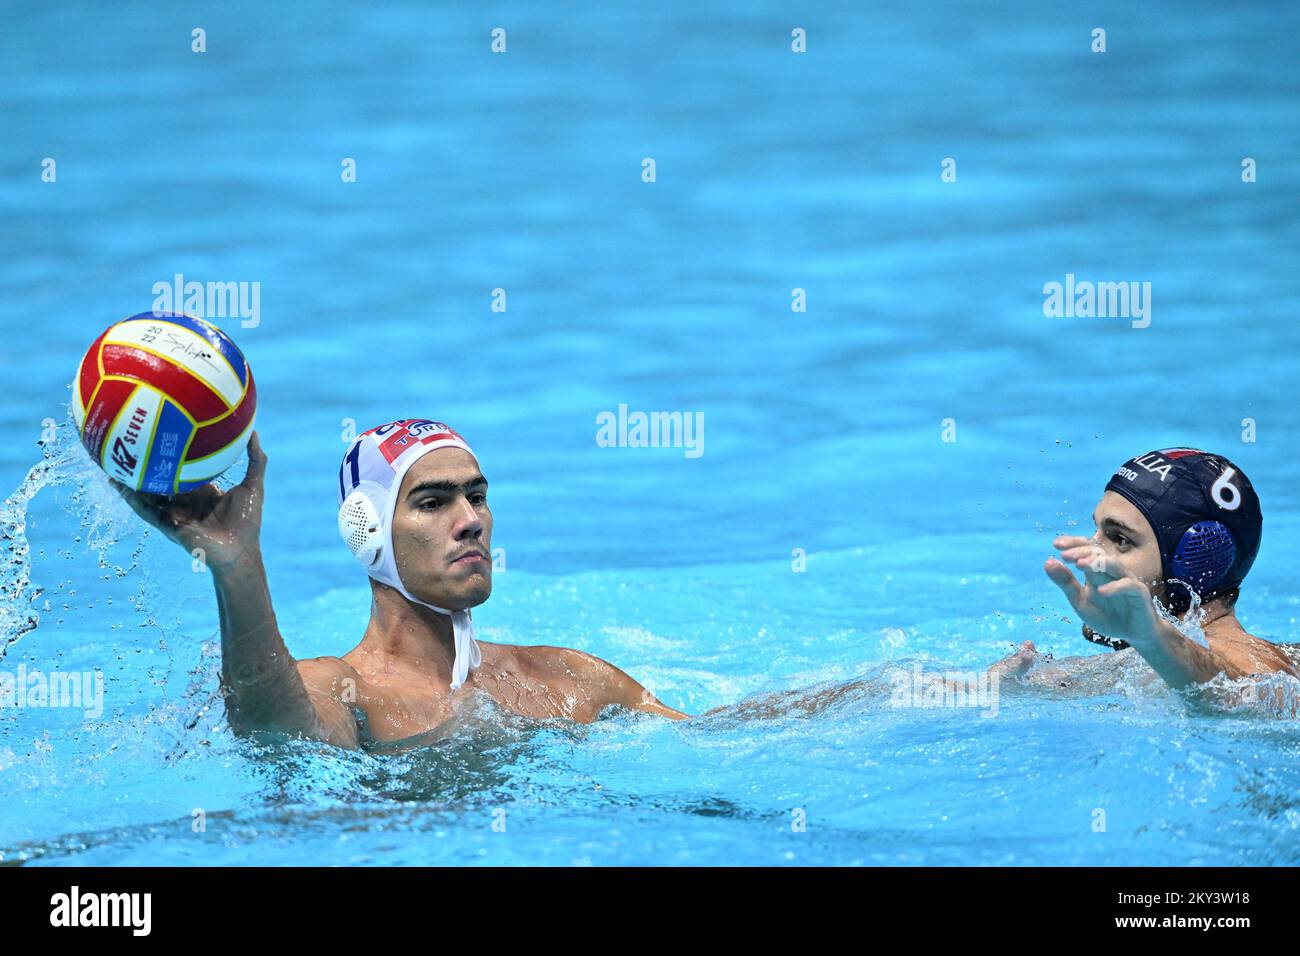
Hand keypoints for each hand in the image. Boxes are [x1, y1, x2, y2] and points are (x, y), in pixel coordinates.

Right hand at [110, 431, 267, 572]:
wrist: (240, 551)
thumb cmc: (247, 521)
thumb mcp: (252, 486)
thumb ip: (255, 460)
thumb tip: (254, 432)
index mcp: (202, 492)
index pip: (183, 471)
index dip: (172, 457)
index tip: (162, 437)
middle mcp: (185, 501)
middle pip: (161, 481)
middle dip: (146, 467)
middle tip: (130, 445)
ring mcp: (175, 513)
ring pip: (148, 495)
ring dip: (131, 482)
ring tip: (114, 464)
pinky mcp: (168, 525)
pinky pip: (146, 511)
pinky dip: (132, 499)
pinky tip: (120, 486)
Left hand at [1044, 535, 1163, 646]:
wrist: (1132, 634)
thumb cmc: (1106, 615)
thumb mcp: (1080, 601)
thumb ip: (1066, 583)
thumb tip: (1047, 562)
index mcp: (1096, 571)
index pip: (1086, 549)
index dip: (1073, 544)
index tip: (1056, 544)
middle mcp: (1111, 572)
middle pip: (1098, 553)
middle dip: (1080, 552)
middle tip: (1064, 555)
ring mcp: (1126, 580)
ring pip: (1114, 565)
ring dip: (1097, 563)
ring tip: (1080, 565)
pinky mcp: (1139, 593)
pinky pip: (1128, 586)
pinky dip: (1115, 587)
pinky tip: (1101, 591)